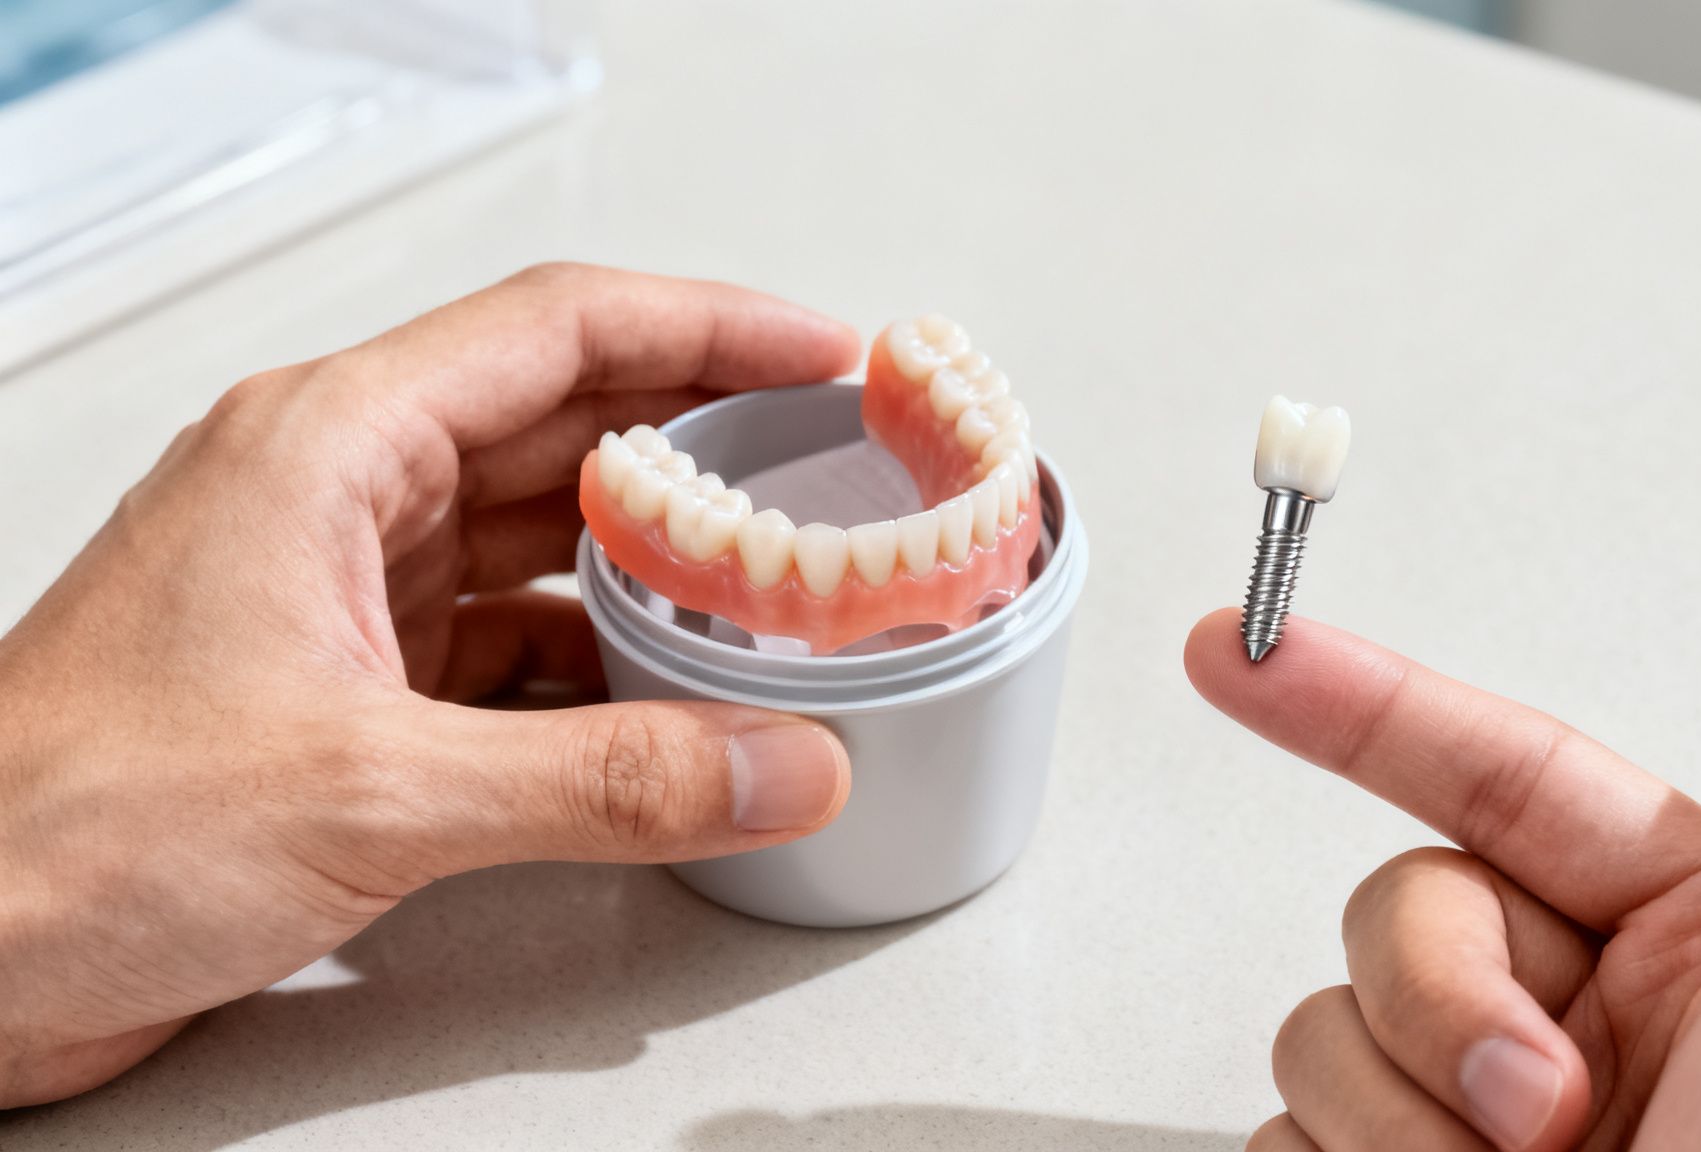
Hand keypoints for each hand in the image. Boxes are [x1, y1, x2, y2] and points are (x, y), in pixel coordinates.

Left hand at [0, 264, 860, 1105]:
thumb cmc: (64, 828)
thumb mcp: (375, 791)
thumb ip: (605, 780)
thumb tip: (772, 763)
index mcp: (328, 449)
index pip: (561, 332)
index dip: (710, 327)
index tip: (818, 355)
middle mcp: (335, 500)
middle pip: (565, 427)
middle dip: (704, 447)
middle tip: (824, 472)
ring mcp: (338, 594)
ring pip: (541, 542)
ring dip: (656, 566)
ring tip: (772, 591)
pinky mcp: (343, 690)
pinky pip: (508, 647)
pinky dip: (597, 668)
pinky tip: (667, 702)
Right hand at [1187, 526, 1700, 1149]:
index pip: (1494, 773)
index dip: (1359, 703)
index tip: (1242, 652)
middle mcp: (1586, 1025)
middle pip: (1400, 908)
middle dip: (1449, 998)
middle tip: (1548, 1108)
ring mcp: (1485, 1132)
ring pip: (1328, 1029)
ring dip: (1408, 1120)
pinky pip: (1281, 1139)